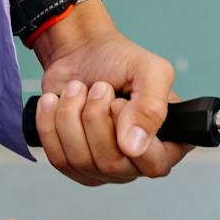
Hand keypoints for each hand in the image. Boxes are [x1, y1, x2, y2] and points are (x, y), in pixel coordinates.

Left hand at [30, 0, 188, 184]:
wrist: (81, 52)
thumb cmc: (119, 60)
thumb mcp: (150, 71)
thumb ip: (151, 107)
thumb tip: (133, 148)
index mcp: (170, 142)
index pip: (153, 163)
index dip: (131, 133)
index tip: (120, 102)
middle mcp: (139, 161)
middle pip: (111, 164)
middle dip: (95, 117)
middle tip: (99, 88)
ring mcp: (105, 167)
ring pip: (79, 161)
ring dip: (71, 116)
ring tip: (78, 91)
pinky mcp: (74, 165)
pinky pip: (57, 159)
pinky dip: (49, 123)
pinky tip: (57, 103)